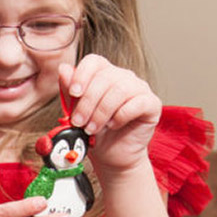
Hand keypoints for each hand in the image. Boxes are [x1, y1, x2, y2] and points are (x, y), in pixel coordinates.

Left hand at [61, 55, 160, 175]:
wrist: (111, 155)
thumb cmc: (93, 131)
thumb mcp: (75, 110)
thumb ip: (69, 90)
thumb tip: (64, 69)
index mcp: (103, 73)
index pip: (93, 61)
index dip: (82, 75)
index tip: (74, 93)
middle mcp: (123, 77)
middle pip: (104, 78)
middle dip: (87, 103)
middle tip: (78, 122)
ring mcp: (139, 88)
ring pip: (120, 90)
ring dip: (101, 112)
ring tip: (92, 128)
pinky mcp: (152, 104)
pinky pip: (137, 103)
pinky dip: (120, 116)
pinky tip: (113, 126)